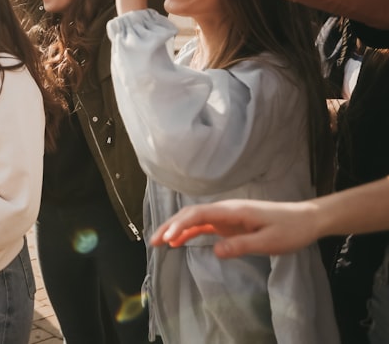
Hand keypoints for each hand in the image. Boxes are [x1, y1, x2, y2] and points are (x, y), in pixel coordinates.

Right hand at [150, 198, 318, 257]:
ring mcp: (226, 216)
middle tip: (155, 241)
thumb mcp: (269, 242)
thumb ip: (242, 245)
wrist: (306, 219)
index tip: (168, 238)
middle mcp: (225, 210)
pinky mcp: (229, 223)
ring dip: (176, 229)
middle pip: (190, 214)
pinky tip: (179, 242)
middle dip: (170, 226)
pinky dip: (189, 232)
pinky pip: (204, 226)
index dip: (180, 225)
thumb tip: (216, 251)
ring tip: (160, 242)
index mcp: (232, 210)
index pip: (199, 214)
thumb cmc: (290, 229)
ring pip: (194, 219)